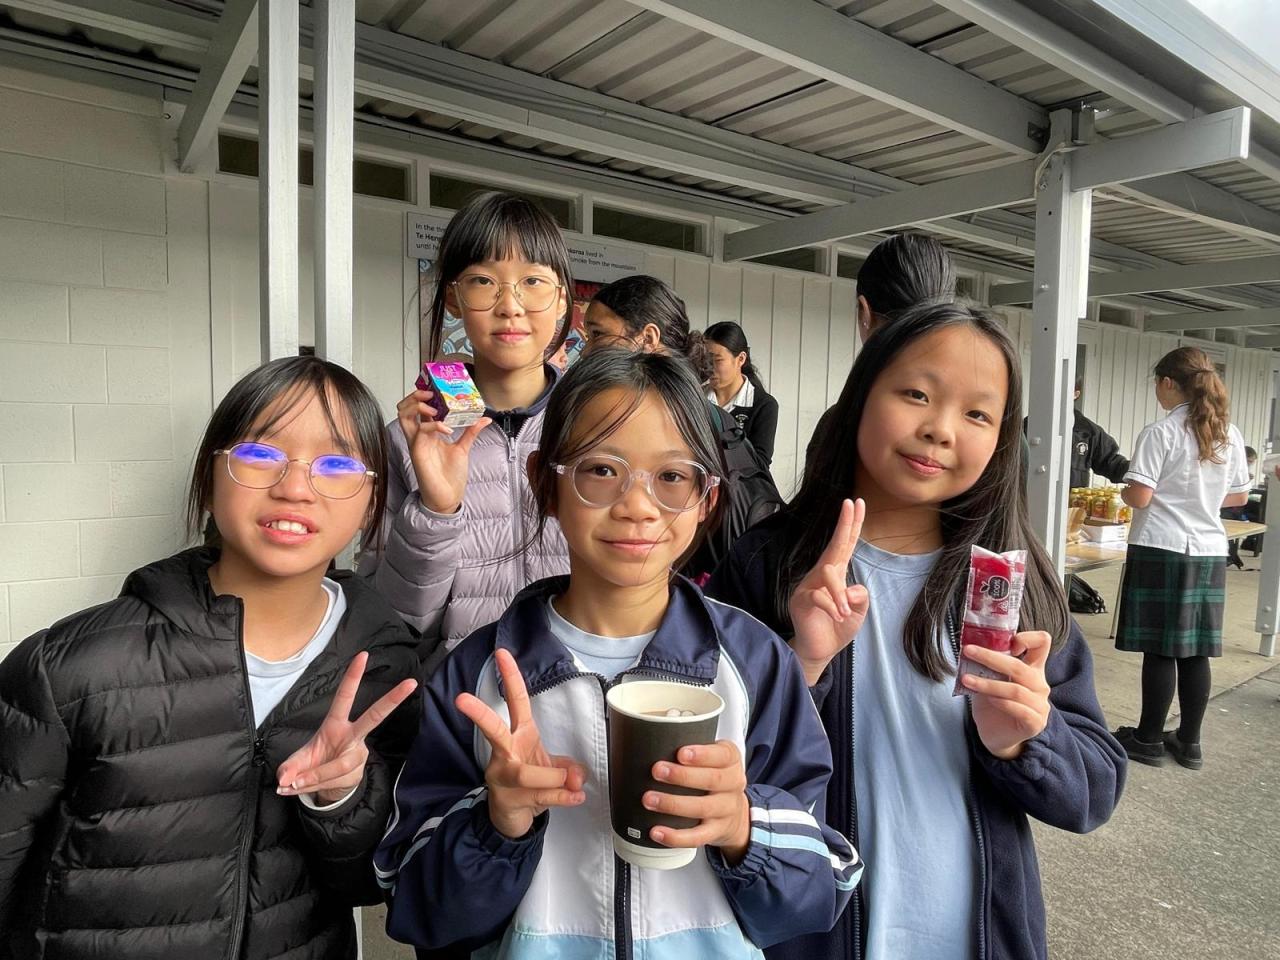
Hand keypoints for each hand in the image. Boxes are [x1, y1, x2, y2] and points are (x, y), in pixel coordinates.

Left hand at [277, 652, 418, 804]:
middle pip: (375, 716)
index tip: (362, 655)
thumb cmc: (313, 763)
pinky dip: (313, 786)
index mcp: (336, 724)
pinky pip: (333, 781)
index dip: (353, 677)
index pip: (345, 697)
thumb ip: (289, 768)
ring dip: (313, 776)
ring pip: (339, 765)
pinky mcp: (357, 772)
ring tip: (293, 784)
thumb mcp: (296, 762)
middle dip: (393, 699)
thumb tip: (284, 779)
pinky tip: (301, 787)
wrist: (328, 786)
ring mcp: (358, 754)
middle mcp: (352, 736)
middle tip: (411, 683)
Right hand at [396, 389, 490, 513]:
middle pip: (404, 408)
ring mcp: (416, 443)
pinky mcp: (418, 452)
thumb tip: (484, 418)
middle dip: (415, 395)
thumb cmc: (450, 475)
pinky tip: (448, 429)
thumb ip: (470, 431)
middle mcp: (418, 436)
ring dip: (417, 405)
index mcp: (427, 433)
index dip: (423, 394)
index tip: (437, 386)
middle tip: (431, 391)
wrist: (448, 497)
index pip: (418, 407)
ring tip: (434, 404)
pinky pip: (421, 431)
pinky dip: (434, 425)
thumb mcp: (463, 448)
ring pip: (404, 416)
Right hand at [456, 649, 586, 838]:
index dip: (510, 677)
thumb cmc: (530, 783)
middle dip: (479, 714)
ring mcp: (502, 778)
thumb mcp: (552, 768)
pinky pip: (539, 797)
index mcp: (519, 735)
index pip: (516, 701)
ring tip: (572, 782)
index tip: (502, 653)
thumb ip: (569, 768)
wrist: (510, 817)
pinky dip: (563, 797)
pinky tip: (577, 796)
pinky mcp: (507, 801)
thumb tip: (577, 776)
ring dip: (553, 777)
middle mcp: (505, 753)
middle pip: (492, 729)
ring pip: (525, 774)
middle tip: (462, 699)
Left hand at [643, 740, 749, 863]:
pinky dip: (676, 836)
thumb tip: (645, 740)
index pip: (722, 755)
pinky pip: (697, 837)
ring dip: (673, 804)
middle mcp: (733, 784)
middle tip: (657, 771)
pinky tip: (657, 831)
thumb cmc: (713, 776)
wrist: (735, 812)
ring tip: (649, 799)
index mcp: (730, 760)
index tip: (681, 753)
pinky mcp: (716, 832)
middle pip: (712, 780)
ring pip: (703, 808)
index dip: (702, 755)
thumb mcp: (712, 757)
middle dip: (682, 776)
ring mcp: (726, 810)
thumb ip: (690, 749)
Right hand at [787, 498, 869, 685]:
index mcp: (837, 573)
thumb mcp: (858, 612)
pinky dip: (832, 606)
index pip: (846, 544)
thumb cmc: (837, 628)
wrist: (819, 650)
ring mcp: (809, 585)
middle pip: (835, 545)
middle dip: (844, 524)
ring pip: (829, 573)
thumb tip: (853, 589)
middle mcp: (822, 574)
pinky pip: (819, 596)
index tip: (857, 503)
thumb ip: (861, 598)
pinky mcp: (801, 600)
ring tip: (845, 612)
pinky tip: (838, 617)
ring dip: (841, 594)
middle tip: (851, 504)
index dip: (851, 524)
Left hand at [960, 630, 1051, 759]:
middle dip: (991, 657)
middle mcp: (1039, 685)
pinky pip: (1019, 709)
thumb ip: (986, 666)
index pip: (1042, 644)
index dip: (1028, 638)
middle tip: (968, 651)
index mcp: (1032, 669)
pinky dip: (1001, 702)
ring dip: (987, 683)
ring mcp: (1040, 705)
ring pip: (1015, 690)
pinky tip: (987, 700)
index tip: (1008, 642)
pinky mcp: (1035, 723)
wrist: (997, 736)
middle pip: (1020, 667)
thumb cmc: (993, 704)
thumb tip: (968, 647)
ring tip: (966, 679)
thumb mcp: (988, 680)